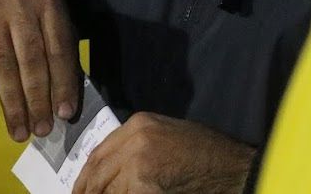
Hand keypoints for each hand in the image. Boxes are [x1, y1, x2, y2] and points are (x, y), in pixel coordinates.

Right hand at [0, 0, 80, 141]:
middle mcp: (19, 1)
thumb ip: (57, 52)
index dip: (63, 83)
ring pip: (4, 65)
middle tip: (42, 129)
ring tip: (19, 132)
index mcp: (48, 0)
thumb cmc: (17, 15)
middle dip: (38, 99)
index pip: (59, 48)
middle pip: (32, 59)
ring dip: (13, 104)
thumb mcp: (43, 20)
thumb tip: (66, 104)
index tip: (65, 114)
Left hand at [72, 113, 255, 193]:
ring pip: (106, 190)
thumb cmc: (205, 153)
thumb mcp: (166, 134)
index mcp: (138, 124)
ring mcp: (138, 164)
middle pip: (96, 171)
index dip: (85, 176)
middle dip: (85, 192)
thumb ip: (136, 145)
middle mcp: (134, 140)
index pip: (98, 152)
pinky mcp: (144, 187)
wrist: (231, 168)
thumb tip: (112, 169)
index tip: (79, 190)